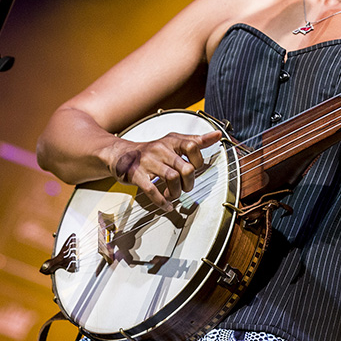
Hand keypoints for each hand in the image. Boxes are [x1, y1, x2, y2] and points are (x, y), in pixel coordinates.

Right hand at [108, 130, 222, 210]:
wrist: (121, 154)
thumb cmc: (152, 150)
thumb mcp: (173, 141)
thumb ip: (196, 140)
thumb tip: (218, 135)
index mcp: (171, 141)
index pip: (193, 146)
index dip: (198, 160)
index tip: (195, 168)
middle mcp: (160, 149)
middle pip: (186, 167)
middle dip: (189, 182)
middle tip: (186, 187)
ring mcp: (148, 162)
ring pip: (172, 179)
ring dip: (176, 192)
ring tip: (174, 194)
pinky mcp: (137, 175)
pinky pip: (152, 190)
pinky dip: (162, 201)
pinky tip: (166, 205)